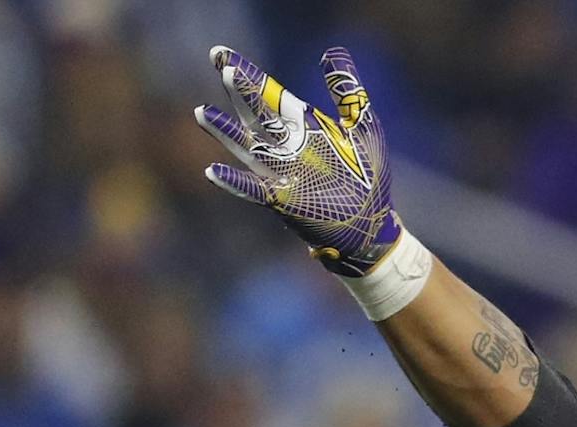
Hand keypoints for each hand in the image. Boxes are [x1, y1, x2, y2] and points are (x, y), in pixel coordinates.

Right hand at [192, 46, 399, 275]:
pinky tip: (213, 170)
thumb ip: (347, 93)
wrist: (373, 224)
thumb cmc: (369, 176)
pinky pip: (254, 190)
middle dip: (241, 93)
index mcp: (302, 127)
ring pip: (248, 149)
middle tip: (224, 68)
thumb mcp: (364, 127)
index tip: (221, 55)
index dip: (247, 75)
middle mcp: (286, 147)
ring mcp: (282, 174)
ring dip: (226, 133)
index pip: (269, 95)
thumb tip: (331, 53)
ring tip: (203, 113)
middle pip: (257, 116)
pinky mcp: (284, 201)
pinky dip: (234, 181)